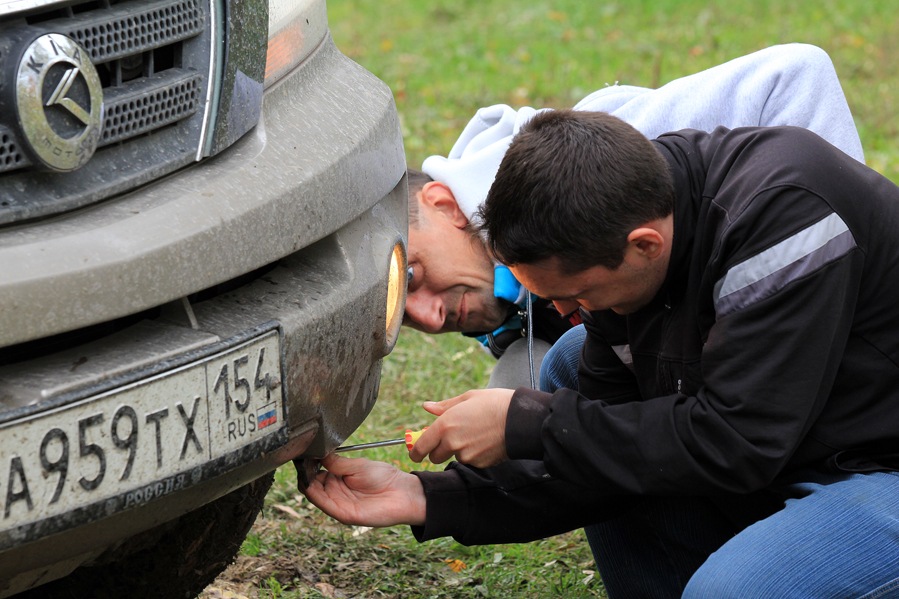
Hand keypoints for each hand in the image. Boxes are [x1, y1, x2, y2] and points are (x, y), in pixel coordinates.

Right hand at [302, 454, 425, 526]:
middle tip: (300, 460)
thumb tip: (317, 453)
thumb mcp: (357, 465)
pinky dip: (314, 494)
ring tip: (303, 468)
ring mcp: (338, 503)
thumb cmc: (384, 477)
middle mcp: (336, 491)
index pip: (316, 472)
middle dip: (304, 472)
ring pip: (314, 494)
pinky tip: (310, 482)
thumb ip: (336, 462)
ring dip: (306, 482)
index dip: (308, 464)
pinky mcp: (344, 514)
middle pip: (312, 484)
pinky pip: (324, 505)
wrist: (403, 493)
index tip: (302, 452)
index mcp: (338, 478)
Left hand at [409, 388, 513, 467]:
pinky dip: (474, 454)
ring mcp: (466, 455)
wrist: (520, 419)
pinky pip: (470, 461)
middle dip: (439, 451)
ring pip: (455, 458)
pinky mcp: (479, 463)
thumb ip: (444, 406)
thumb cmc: (494, 403)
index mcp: (445, 425)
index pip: (421, 447)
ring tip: (475, 434)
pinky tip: (485, 441)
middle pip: (435, 457)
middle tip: (451, 439)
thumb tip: (426, 407)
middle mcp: (452, 443)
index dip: (416, 452)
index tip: (416, 453)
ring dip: (459, 451)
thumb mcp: (467, 398)